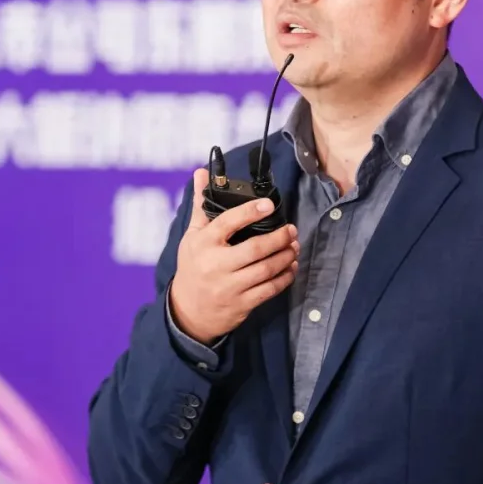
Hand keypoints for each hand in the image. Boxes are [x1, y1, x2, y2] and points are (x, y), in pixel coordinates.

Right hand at [169, 169, 298, 344]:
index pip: (228, 222)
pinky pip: (269, 290)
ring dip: (285, 257)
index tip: (269, 205)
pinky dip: (284, 278)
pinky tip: (291, 267)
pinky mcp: (241, 304)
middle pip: (255, 249)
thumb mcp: (192, 236)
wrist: (188, 311)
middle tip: (292, 230)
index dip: (250, 212)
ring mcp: (229, 286)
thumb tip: (201, 172)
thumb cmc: (193, 266)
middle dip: (279, 238)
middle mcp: (215, 265)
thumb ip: (201, 205)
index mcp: (203, 243)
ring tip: (295, 247)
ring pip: (265, 270)